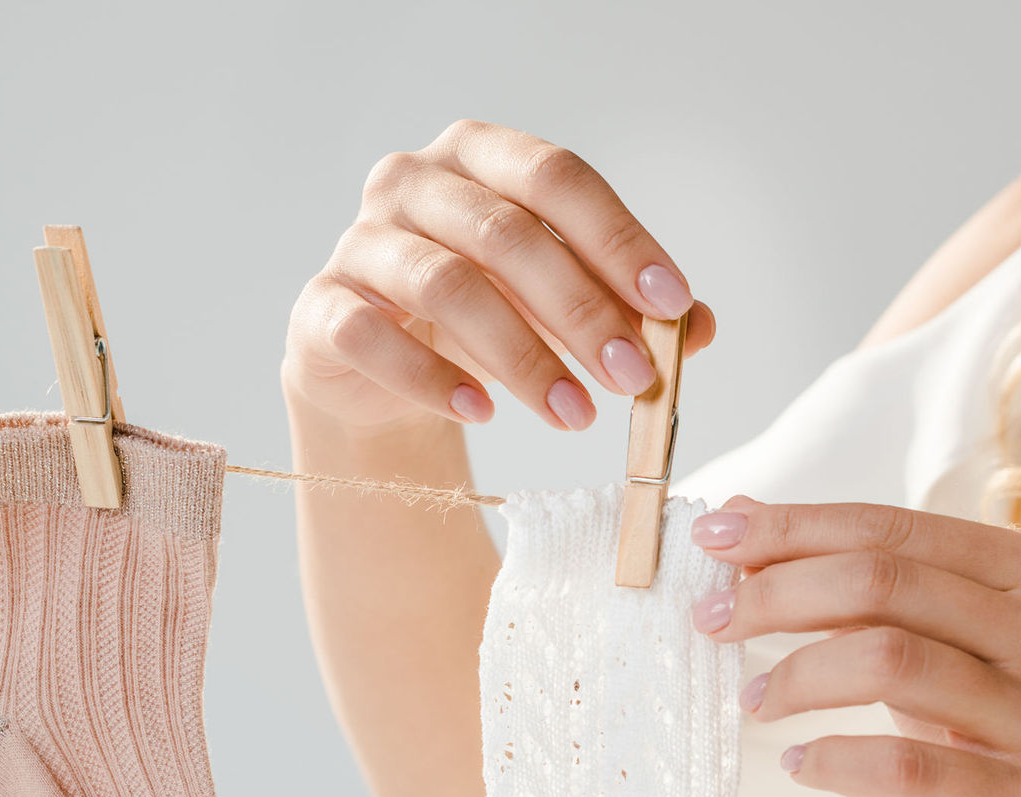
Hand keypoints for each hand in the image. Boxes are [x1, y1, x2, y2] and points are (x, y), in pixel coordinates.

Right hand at [283, 118, 717, 433]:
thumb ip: (627, 309)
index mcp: (480, 157)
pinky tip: (482, 412)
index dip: (618, 239)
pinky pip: (372, 336)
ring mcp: (360, 241)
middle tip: (635, 379)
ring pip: (447, 286)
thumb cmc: (482, 318)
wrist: (381, 371)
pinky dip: (433, 379)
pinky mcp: (322, 307)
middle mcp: (413, 182)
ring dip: (523, 357)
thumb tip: (698, 327)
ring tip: (576, 415)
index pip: (557, 178)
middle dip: (582, 311)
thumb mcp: (560, 308)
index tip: (671, 304)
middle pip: (507, 233)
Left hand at [689, 497, 1020, 796]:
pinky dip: (837, 760)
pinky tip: (799, 761)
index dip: (794, 525)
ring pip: (891, 661)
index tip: (716, 533)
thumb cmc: (997, 734)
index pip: (892, 528)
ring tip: (750, 697)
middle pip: (884, 583)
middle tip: (710, 618)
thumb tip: (744, 515)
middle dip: (777, 592)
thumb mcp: (939, 646)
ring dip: (797, 673)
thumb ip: (859, 586)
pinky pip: (909, 768)